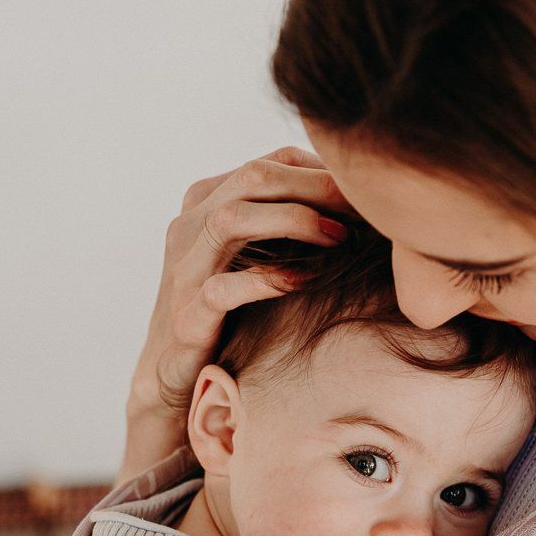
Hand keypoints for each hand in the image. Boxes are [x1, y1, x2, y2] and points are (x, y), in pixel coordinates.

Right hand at [118, 146, 354, 484]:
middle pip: (254, 178)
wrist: (172, 371)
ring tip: (339, 237)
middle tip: (362, 207)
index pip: (270, 163)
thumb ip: (284, 226)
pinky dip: (268, 280)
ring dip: (294, 221)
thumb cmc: (228, 310)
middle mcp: (190, 225)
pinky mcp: (188, 315)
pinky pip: (224, 288)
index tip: (362, 195)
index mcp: (206, 202)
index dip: (321, 172)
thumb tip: (354, 206)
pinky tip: (306, 280)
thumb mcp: (253, 256)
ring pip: (232, 219)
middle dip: (316, 187)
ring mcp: (185, 269)